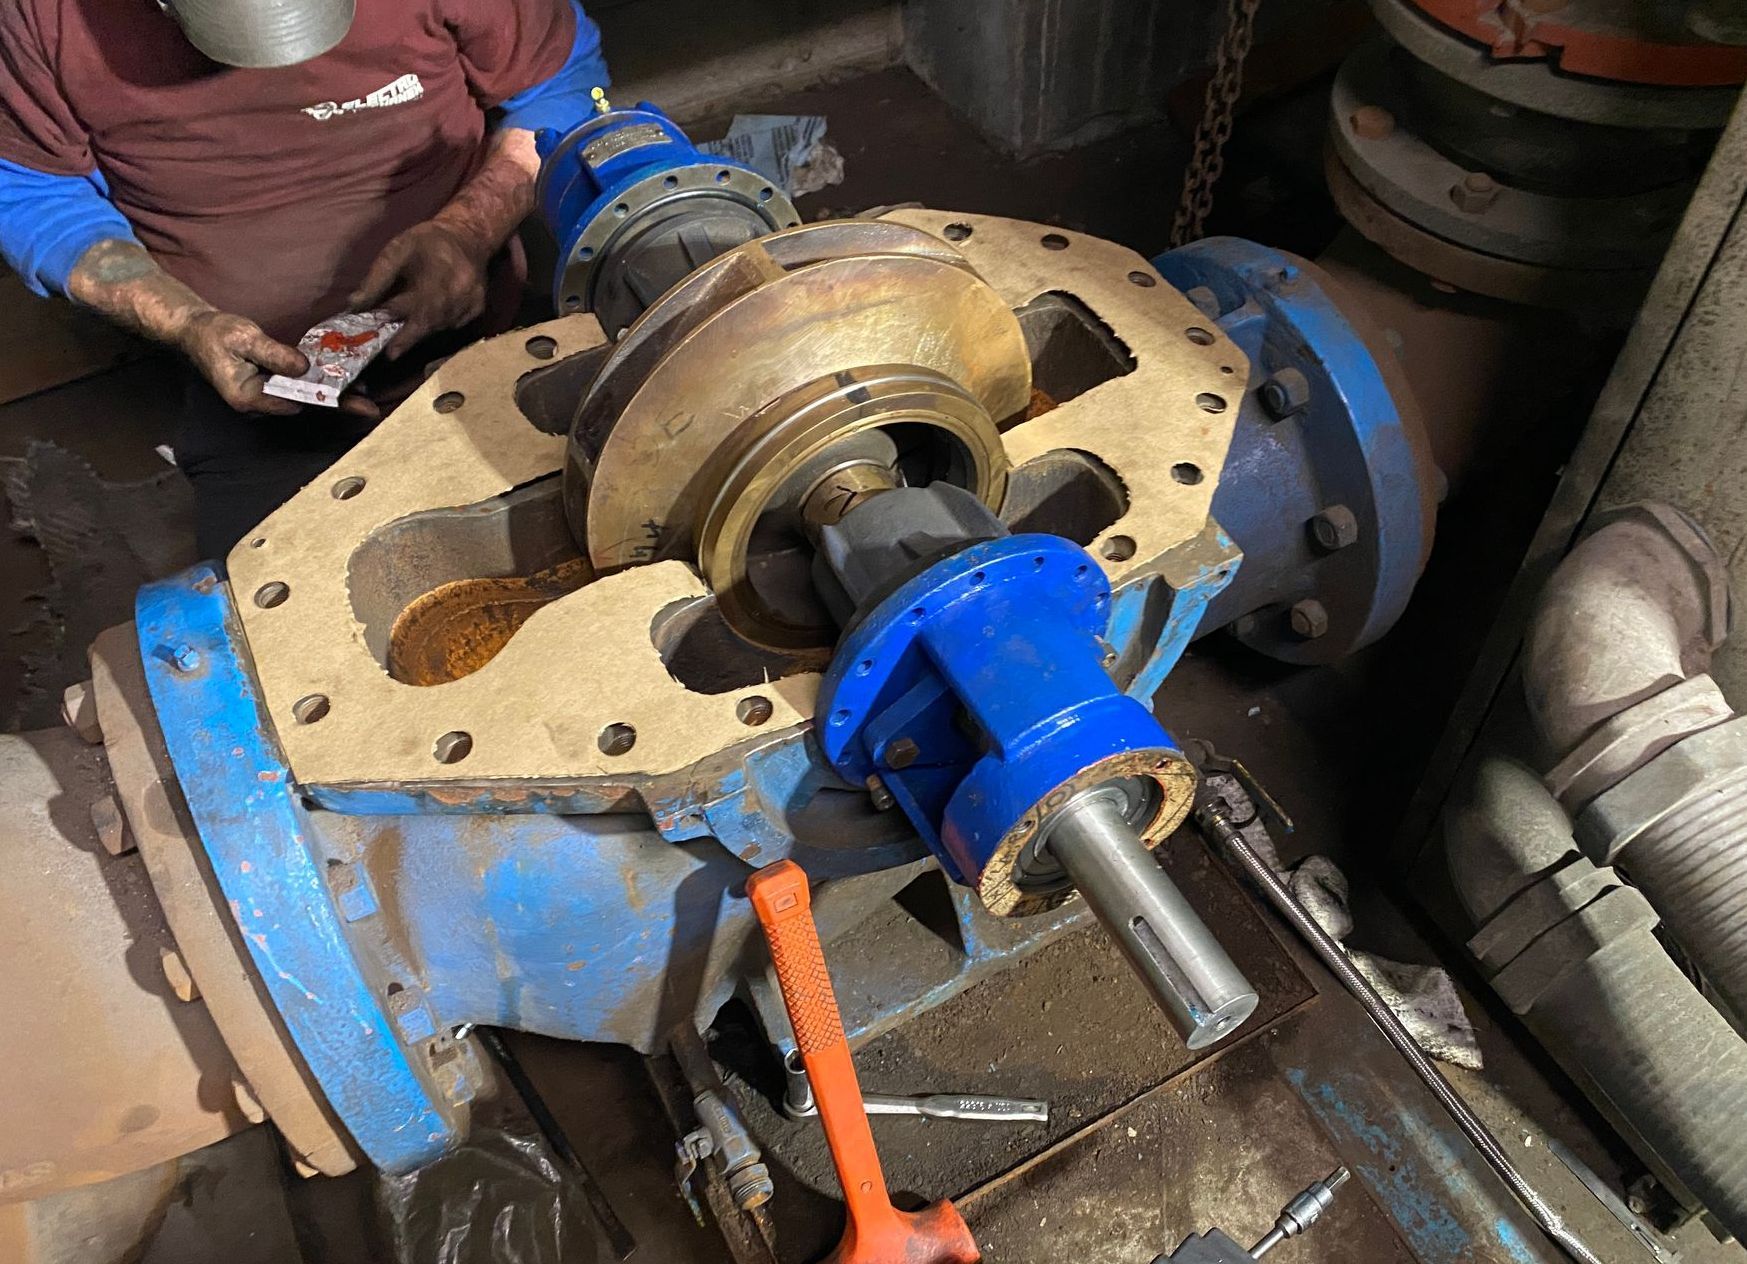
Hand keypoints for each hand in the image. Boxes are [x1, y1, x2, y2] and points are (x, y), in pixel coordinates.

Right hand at [175, 311, 308, 415]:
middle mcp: (250, 407)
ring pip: (288, 395)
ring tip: (301, 359)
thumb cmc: (216, 333)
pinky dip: (289, 377)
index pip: (290, 402)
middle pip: (291, 401)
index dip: (308, 388)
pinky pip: (281, 389)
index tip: (321, 370)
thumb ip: (275, 354)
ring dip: (297, 379)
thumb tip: (304, 368)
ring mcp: (254, 402)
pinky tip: (290, 362)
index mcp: (246, 398)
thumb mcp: (247, 338)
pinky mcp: (257, 394)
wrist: (196, 331)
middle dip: (304, 383)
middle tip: (316, 360)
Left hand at [348, 221, 489, 358]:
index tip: (390, 351)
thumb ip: (377, 279)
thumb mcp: (397, 250)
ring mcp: (472, 303)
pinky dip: (436, 325)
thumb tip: (355, 306)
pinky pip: (452, 325)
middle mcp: (459, 292)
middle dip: (409, 337)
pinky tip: (428, 314)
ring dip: (421, 330)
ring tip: (404, 329)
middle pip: (431, 324)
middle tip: (392, 349)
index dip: (404, 334)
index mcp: (439, 274)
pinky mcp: (477, 309)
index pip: (419, 312)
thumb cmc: (427, 241)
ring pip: (441, 327)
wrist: (468, 236)